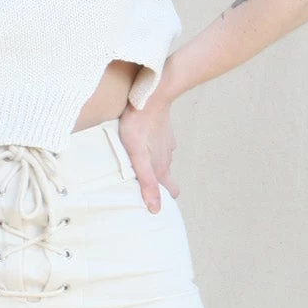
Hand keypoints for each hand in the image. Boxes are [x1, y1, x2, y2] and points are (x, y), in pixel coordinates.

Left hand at [118, 94, 178, 212]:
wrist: (150, 97)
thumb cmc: (138, 126)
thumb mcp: (138, 157)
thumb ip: (147, 182)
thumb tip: (156, 209)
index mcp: (161, 168)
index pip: (171, 191)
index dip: (164, 198)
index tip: (154, 202)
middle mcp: (167, 158)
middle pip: (165, 177)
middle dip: (158, 184)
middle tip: (141, 184)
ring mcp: (167, 144)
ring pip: (162, 160)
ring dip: (152, 165)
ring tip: (135, 164)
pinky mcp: (164, 132)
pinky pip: (159, 145)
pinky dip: (152, 148)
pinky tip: (141, 144)